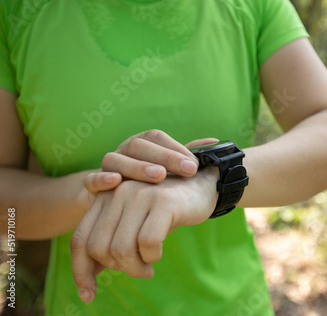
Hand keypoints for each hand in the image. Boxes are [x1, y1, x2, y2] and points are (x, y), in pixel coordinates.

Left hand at [70, 168, 217, 302]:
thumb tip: (88, 278)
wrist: (201, 185)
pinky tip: (158, 254)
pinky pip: (148, 242)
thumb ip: (111, 241)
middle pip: (99, 248)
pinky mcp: (164, 201)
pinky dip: (152, 256)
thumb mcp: (133, 222)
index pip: (80, 240)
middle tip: (138, 270)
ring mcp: (140, 194)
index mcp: (105, 197)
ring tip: (148, 268)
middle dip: (117, 269)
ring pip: (121, 248)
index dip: (81, 271)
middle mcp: (118, 192)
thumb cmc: (164, 210)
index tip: (88, 294)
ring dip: (135, 268)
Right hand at [97, 129, 217, 182]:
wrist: (124, 208)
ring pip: (115, 159)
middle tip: (186, 170)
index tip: (195, 165)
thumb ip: (189, 157)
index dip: (175, 149)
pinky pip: (91, 180)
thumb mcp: (174, 173)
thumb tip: (215, 143)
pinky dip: (100, 179)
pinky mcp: (94, 187)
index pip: (156, 138)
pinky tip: (115, 182)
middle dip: (163, 157)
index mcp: (144, 144)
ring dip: (136, 167)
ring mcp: (108, 167)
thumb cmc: (155, 187)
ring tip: (159, 176)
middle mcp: (124, 152)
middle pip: (138, 146)